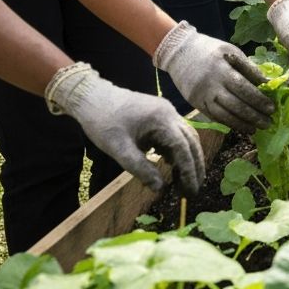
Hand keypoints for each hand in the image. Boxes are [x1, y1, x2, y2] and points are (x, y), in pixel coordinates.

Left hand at [45, 62, 205, 196]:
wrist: (93, 97)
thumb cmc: (103, 123)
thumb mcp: (119, 150)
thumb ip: (141, 169)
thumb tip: (161, 188)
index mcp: (162, 120)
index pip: (183, 147)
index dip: (189, 170)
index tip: (191, 190)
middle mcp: (170, 113)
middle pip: (191, 141)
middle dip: (195, 165)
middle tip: (193, 190)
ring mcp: (167, 112)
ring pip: (185, 136)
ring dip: (188, 158)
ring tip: (185, 180)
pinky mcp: (160, 114)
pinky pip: (175, 133)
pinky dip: (177, 150)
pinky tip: (170, 163)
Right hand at [154, 22, 274, 133]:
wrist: (179, 52)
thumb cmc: (210, 50)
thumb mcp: (230, 51)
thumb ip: (248, 67)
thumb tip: (266, 83)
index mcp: (222, 70)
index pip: (244, 88)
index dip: (258, 100)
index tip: (271, 108)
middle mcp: (212, 86)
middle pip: (235, 105)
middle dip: (254, 115)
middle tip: (269, 122)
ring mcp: (202, 97)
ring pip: (224, 115)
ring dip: (242, 124)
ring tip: (256, 129)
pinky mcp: (196, 104)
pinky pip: (214, 117)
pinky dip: (228, 123)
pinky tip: (240, 126)